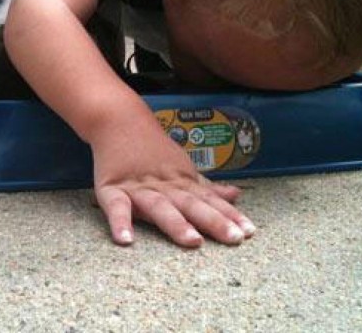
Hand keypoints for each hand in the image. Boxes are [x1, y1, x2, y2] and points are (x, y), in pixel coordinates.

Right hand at [90, 112, 255, 247]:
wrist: (118, 120)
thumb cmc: (152, 149)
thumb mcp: (182, 166)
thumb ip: (206, 186)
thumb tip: (236, 195)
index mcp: (181, 181)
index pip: (210, 200)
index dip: (230, 215)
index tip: (250, 231)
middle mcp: (164, 185)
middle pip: (191, 204)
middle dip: (214, 221)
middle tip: (234, 238)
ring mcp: (138, 187)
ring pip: (160, 206)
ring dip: (176, 223)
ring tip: (193, 241)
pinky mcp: (112, 189)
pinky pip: (116, 207)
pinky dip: (120, 221)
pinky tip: (125, 239)